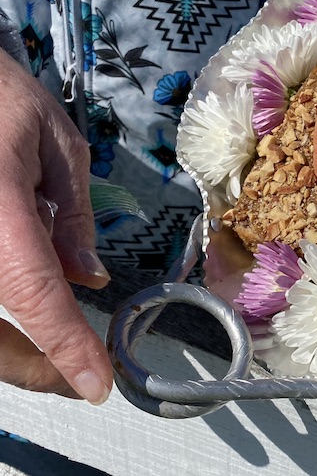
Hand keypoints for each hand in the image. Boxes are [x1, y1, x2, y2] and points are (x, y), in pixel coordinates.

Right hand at [0, 50, 112, 403]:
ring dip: (6, 355)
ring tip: (51, 355)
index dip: (63, 346)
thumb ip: (69, 215)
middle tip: (81, 376)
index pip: (30, 290)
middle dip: (33, 368)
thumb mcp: (52, 142)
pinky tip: (16, 324)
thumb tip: (87, 277)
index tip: (97, 384)